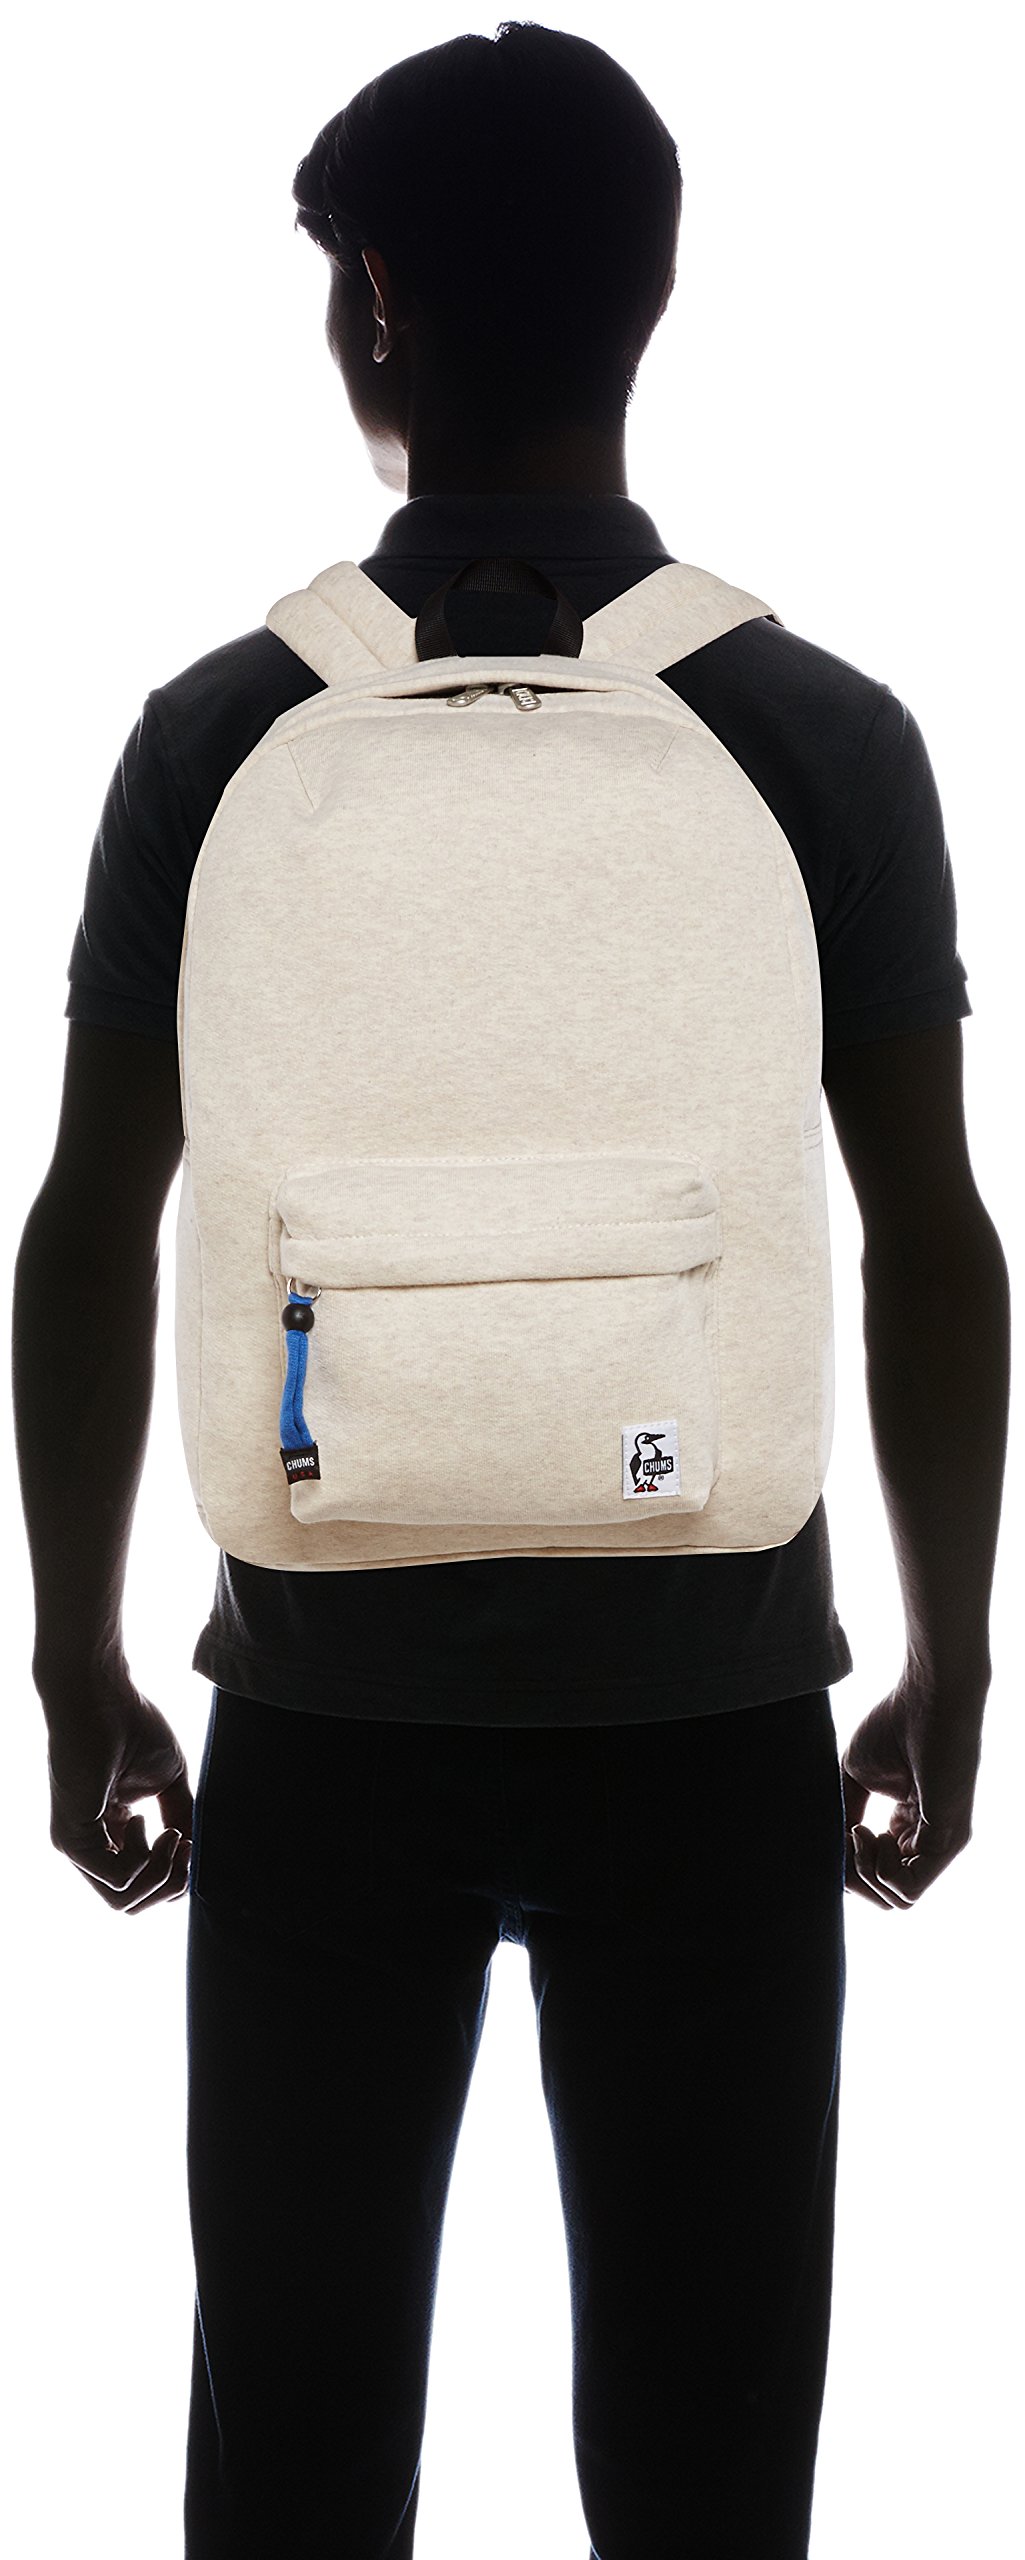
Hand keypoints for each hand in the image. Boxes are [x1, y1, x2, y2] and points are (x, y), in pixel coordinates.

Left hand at [41, 1654, 193, 1914]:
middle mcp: (87, 1845)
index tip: (193, 1841)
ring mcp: (76, 1844)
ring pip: (122, 1901)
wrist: (101, 1692)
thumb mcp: (168, 1781)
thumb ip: (180, 1818)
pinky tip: (161, 1829)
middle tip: (188, 1846)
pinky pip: (118, 1880)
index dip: (176, 1876)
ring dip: (163, 1877)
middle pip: (130, 1903)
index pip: (138, 1884)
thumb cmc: (131, 1724)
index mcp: (108, 1832)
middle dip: (171, 1886)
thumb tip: (200, 1854)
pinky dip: (150, 1865)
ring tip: (177, 1836)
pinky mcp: (72, 1837)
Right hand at [840, 1661, 984, 1909]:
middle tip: (844, 1835)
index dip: (848, 1866)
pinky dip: (877, 1871)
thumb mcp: (855, 1777)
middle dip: (852, 1877)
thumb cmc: (895, 1725)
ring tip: (857, 1830)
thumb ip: (844, 1814)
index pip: (879, 1876)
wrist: (927, 1695)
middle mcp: (931, 1842)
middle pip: (887, 1896)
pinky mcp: (948, 1839)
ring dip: (863, 1873)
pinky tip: (869, 1832)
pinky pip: (909, 1888)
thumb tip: (827, 1848)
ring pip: (897, 1899)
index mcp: (912, 1828)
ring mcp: (943, 1844)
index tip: (837, 1831)